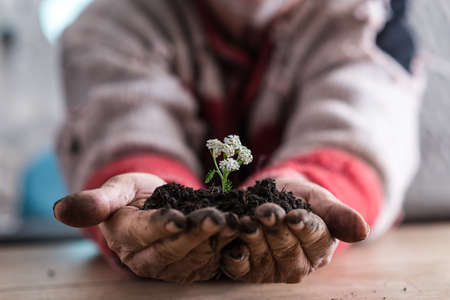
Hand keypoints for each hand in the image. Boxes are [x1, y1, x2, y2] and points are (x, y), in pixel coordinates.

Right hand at [53, 173, 238, 282]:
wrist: (156, 203)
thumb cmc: (134, 193)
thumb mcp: (117, 188)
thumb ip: (97, 200)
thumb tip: (61, 210)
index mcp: (126, 238)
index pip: (143, 235)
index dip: (160, 227)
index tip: (178, 217)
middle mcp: (148, 258)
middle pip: (173, 249)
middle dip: (197, 234)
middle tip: (218, 218)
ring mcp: (172, 265)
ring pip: (196, 257)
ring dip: (218, 241)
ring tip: (237, 223)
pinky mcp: (193, 265)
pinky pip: (212, 260)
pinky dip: (229, 247)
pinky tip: (243, 231)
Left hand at [221, 175, 368, 282]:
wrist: (272, 197)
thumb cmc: (300, 199)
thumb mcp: (320, 200)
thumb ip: (339, 214)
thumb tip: (363, 231)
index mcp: (320, 249)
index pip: (315, 239)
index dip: (303, 227)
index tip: (294, 215)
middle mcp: (298, 265)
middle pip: (287, 248)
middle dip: (275, 228)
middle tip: (265, 211)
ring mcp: (272, 270)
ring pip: (264, 258)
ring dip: (254, 238)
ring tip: (245, 221)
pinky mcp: (249, 270)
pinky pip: (241, 269)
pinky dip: (235, 259)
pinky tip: (232, 246)